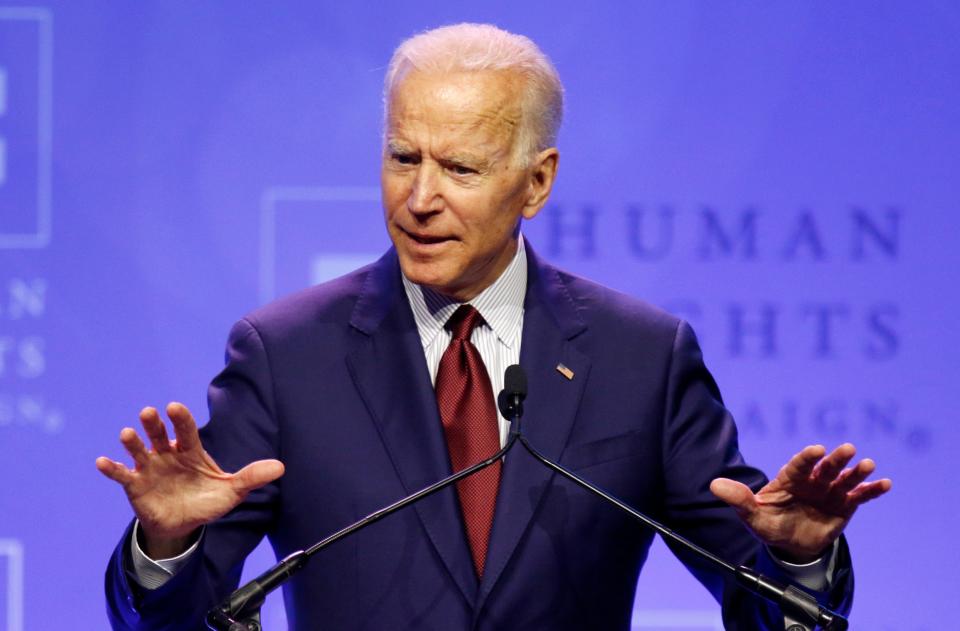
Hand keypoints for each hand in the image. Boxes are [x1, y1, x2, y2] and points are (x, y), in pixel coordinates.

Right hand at [96, 402, 283, 557]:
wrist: (184, 525)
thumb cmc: (207, 501)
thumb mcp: (232, 492)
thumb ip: (252, 477)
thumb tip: (281, 467)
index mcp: (191, 451)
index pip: (186, 430)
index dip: (180, 419)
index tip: (174, 407)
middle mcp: (168, 454)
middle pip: (160, 434)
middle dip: (154, 423)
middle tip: (150, 412)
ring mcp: (150, 468)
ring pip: (139, 450)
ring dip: (132, 442)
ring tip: (127, 434)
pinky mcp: (135, 485)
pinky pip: (122, 475)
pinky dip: (112, 468)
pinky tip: (102, 462)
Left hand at [709, 443, 891, 562]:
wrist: (791, 544)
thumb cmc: (770, 524)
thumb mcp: (752, 515)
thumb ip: (738, 499)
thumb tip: (713, 485)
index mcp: (789, 479)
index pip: (798, 465)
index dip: (807, 457)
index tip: (816, 449)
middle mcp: (812, 481)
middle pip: (825, 467)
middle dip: (836, 459)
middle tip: (848, 449)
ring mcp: (830, 491)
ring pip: (844, 478)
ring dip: (857, 471)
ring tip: (867, 464)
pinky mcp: (845, 505)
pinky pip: (860, 496)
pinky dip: (872, 490)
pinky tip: (885, 483)